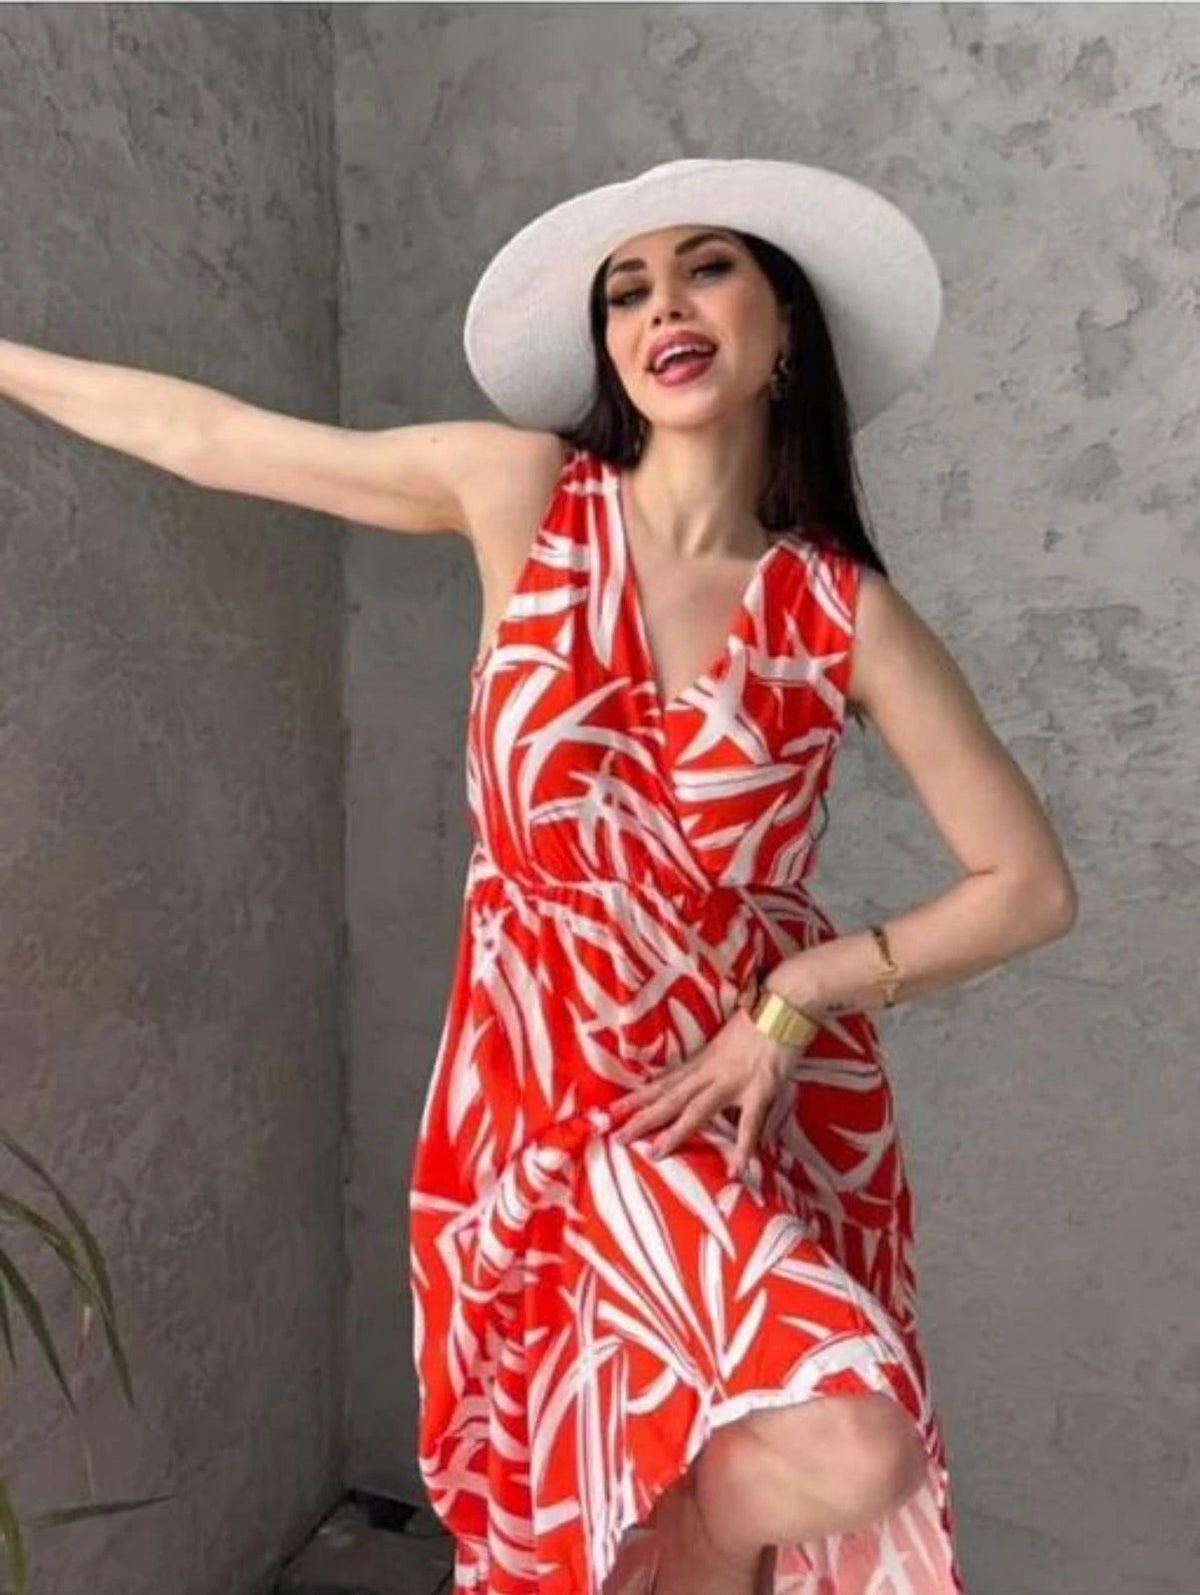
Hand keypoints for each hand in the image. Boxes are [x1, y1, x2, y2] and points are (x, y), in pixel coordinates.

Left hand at [609, 1009, 798, 1176]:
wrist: (786, 1001)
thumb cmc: (762, 1014)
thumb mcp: (730, 1036)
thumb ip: (718, 1056)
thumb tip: (710, 1068)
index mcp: (705, 1058)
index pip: (666, 1081)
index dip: (641, 1096)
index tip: (615, 1108)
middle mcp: (712, 1070)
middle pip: (671, 1097)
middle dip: (643, 1117)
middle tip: (616, 1135)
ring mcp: (734, 1080)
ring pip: (697, 1110)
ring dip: (675, 1132)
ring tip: (654, 1152)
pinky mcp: (760, 1088)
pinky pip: (749, 1123)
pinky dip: (743, 1147)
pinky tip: (735, 1168)